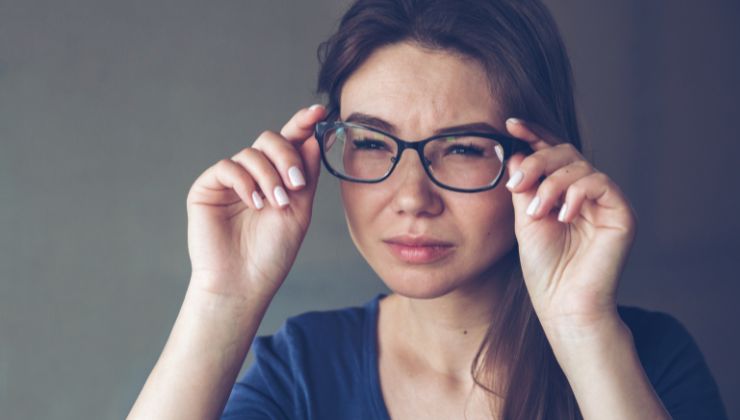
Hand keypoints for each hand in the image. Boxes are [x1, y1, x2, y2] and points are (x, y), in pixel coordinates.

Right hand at [185, 105, 325, 298]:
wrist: (245, 282)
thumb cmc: (272, 252)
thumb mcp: (300, 210)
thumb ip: (306, 173)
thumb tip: (316, 137)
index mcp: (277, 178)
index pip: (290, 143)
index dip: (302, 124)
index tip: (319, 112)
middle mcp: (254, 175)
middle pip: (269, 140)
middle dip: (287, 155)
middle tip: (297, 183)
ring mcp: (230, 180)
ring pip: (251, 153)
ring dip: (269, 176)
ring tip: (276, 204)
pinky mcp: (207, 188)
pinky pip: (228, 167)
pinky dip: (246, 182)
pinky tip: (255, 203)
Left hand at [504, 118, 636, 331]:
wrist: (563, 304)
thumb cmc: (544, 268)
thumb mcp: (524, 219)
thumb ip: (524, 186)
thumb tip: (517, 152)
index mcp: (563, 191)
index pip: (551, 153)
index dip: (533, 134)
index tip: (509, 125)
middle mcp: (586, 192)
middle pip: (565, 152)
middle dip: (537, 162)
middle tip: (516, 184)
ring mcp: (605, 201)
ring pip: (580, 165)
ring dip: (551, 184)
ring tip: (536, 212)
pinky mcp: (622, 213)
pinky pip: (600, 183)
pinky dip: (576, 194)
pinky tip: (561, 216)